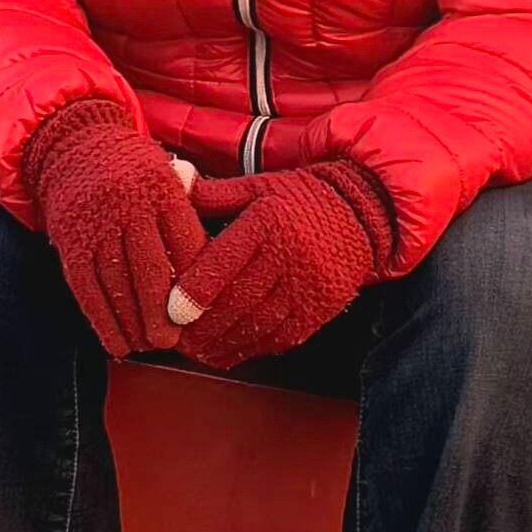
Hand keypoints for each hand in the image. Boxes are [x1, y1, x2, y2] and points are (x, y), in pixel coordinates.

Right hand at [26, 100, 206, 357]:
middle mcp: (129, 204)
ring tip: (147, 345)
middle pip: (152, 271)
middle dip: (164, 315)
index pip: (187, 245)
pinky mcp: (71, 240)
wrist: (75, 144)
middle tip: (172, 342)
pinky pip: (86, 288)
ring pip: (117, 285)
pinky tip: (117, 343)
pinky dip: (102, 321)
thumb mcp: (169, 178)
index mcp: (163, 189)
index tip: (202, 312)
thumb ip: (189, 218)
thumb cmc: (135, 171)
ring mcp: (96, 223)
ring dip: (133, 325)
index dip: (196, 284)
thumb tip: (212, 272)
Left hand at [163, 163, 395, 370]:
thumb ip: (211, 192)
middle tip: (175, 338)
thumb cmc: (296, 199)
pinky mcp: (320, 309)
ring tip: (196, 350)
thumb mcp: (255, 186)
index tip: (172, 312)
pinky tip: (228, 352)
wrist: (359, 214)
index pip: (226, 261)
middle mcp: (290, 255)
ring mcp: (308, 286)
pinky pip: (281, 337)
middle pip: (239, 301)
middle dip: (203, 326)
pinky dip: (250, 349)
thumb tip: (172, 180)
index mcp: (268, 220)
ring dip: (223, 343)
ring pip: (258, 325)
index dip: (197, 291)